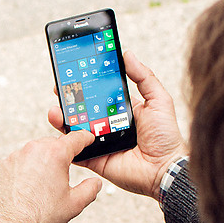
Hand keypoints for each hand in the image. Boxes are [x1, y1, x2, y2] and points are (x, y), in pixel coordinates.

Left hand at [0, 131, 102, 222]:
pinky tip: (22, 188)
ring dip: (37, 163)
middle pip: (50, 144)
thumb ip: (89, 189)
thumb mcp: (74, 203)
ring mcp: (13, 157)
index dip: (84, 138)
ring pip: (30, 154)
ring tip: (39, 185)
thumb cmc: (41, 216)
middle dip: (58, 154)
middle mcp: (32, 150)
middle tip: (61, 171)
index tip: (87, 139)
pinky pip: (13, 164)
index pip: (75, 139)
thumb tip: (95, 183)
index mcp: (55, 154)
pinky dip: (19, 171)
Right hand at [48, 52, 187, 199]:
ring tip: (56, 109)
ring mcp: (98, 142)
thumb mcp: (159, 101)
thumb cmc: (166, 136)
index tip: (74, 72)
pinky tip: (59, 130)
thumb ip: (144, 77)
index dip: (85, 83)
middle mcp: (106, 125)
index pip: (98, 93)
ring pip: (74, 128)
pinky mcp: (92, 159)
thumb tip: (127, 53)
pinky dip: (64, 143)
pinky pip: (74, 150)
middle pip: (82, 109)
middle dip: (68, 99)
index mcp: (119, 110)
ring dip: (62, 118)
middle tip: (59, 88)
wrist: (165, 169)